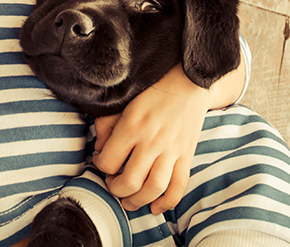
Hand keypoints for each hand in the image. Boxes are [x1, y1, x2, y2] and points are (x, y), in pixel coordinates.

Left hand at [92, 65, 211, 213]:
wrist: (188, 81)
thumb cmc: (152, 90)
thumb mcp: (123, 101)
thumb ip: (106, 125)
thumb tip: (100, 150)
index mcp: (132, 126)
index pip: (109, 162)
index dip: (100, 166)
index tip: (101, 162)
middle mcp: (151, 142)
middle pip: (130, 182)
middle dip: (116, 190)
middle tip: (112, 184)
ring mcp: (172, 151)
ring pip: (154, 189)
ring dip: (138, 201)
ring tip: (129, 201)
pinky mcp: (187, 155)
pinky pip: (179, 187)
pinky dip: (167, 203)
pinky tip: (156, 207)